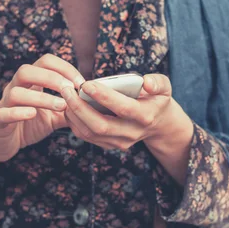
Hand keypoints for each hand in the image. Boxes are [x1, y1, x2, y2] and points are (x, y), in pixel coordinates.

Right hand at [0, 54, 83, 162]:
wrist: (4, 144)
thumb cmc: (30, 125)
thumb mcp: (55, 115)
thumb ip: (70, 108)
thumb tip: (92, 103)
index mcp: (30, 82)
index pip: (45, 62)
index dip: (64, 68)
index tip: (80, 83)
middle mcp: (15, 88)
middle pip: (26, 71)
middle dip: (51, 78)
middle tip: (71, 90)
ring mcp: (5, 104)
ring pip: (16, 93)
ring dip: (41, 97)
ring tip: (60, 106)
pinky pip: (4, 113)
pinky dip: (19, 113)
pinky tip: (34, 115)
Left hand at [61, 73, 191, 150]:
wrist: (157, 123)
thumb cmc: (156, 98)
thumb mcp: (164, 87)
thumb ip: (157, 82)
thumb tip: (146, 82)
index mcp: (146, 116)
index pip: (123, 108)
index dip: (104, 97)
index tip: (86, 84)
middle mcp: (132, 133)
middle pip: (101, 126)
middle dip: (80, 107)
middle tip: (67, 89)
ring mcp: (119, 142)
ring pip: (90, 133)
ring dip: (74, 115)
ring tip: (64, 95)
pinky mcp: (109, 145)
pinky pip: (86, 136)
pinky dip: (74, 122)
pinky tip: (68, 106)